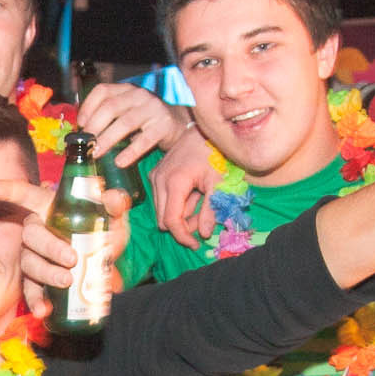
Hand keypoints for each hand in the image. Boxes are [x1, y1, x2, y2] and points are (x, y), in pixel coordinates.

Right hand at [0, 178, 129, 318]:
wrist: (108, 264)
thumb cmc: (105, 230)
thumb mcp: (113, 216)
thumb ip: (115, 204)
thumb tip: (114, 198)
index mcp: (50, 208)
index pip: (27, 194)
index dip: (10, 190)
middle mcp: (37, 230)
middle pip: (31, 234)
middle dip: (49, 247)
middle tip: (71, 258)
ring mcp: (34, 256)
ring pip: (30, 263)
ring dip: (46, 273)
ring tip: (66, 281)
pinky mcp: (37, 280)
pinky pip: (31, 290)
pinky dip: (37, 301)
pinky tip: (43, 311)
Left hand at [78, 83, 189, 167]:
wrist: (178, 124)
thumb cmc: (145, 120)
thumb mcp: (126, 111)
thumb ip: (107, 116)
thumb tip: (82, 132)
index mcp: (126, 89)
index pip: (102, 90)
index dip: (88, 107)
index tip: (80, 124)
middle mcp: (139, 95)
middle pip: (111, 107)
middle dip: (95, 126)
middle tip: (86, 143)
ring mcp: (153, 109)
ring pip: (126, 122)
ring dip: (108, 139)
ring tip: (97, 153)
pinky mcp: (164, 125)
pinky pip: (145, 140)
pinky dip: (130, 152)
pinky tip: (120, 162)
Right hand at [152, 128, 218, 245]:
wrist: (204, 130)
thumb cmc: (215, 153)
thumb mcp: (218, 183)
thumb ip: (211, 210)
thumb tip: (204, 234)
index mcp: (175, 182)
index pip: (171, 221)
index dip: (183, 236)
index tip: (196, 244)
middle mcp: (159, 180)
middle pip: (163, 219)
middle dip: (182, 227)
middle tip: (203, 223)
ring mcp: (156, 176)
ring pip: (162, 211)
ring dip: (180, 215)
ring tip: (201, 204)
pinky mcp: (156, 174)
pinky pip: (162, 199)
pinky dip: (177, 204)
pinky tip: (194, 195)